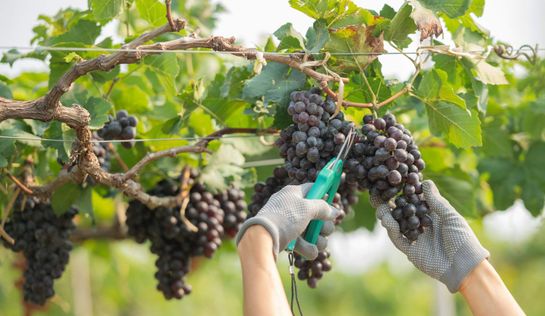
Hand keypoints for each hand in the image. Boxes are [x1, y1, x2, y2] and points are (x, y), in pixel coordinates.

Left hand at [236, 183, 338, 259]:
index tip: (334, 201)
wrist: (263, 238)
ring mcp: (290, 223)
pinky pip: (305, 243)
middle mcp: (292, 207)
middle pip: (318, 214)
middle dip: (324, 224)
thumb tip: (336, 211)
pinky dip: (308, 248)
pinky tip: (308, 251)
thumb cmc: (284, 218)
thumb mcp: (306, 208)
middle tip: (323, 228)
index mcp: (294, 193)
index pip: (313, 188)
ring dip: (318, 238)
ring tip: (316, 242)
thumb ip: (323, 208)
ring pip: (314, 231)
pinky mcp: (288, 238)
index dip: (325, 194)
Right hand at [373, 180, 488, 291]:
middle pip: (402, 212)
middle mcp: (421, 224)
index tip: (394, 181)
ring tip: (380, 208)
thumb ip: (436, 201)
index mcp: (432, 215)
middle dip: (389, 204)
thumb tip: (425, 181)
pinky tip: (388, 222)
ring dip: (387, 216)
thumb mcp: (451, 217)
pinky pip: (398, 239)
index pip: (414, 200)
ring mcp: (415, 237)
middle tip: (378, 194)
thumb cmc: (463, 239)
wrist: (465, 266)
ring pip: (396, 224)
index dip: (405, 192)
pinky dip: (392, 230)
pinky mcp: (410, 250)